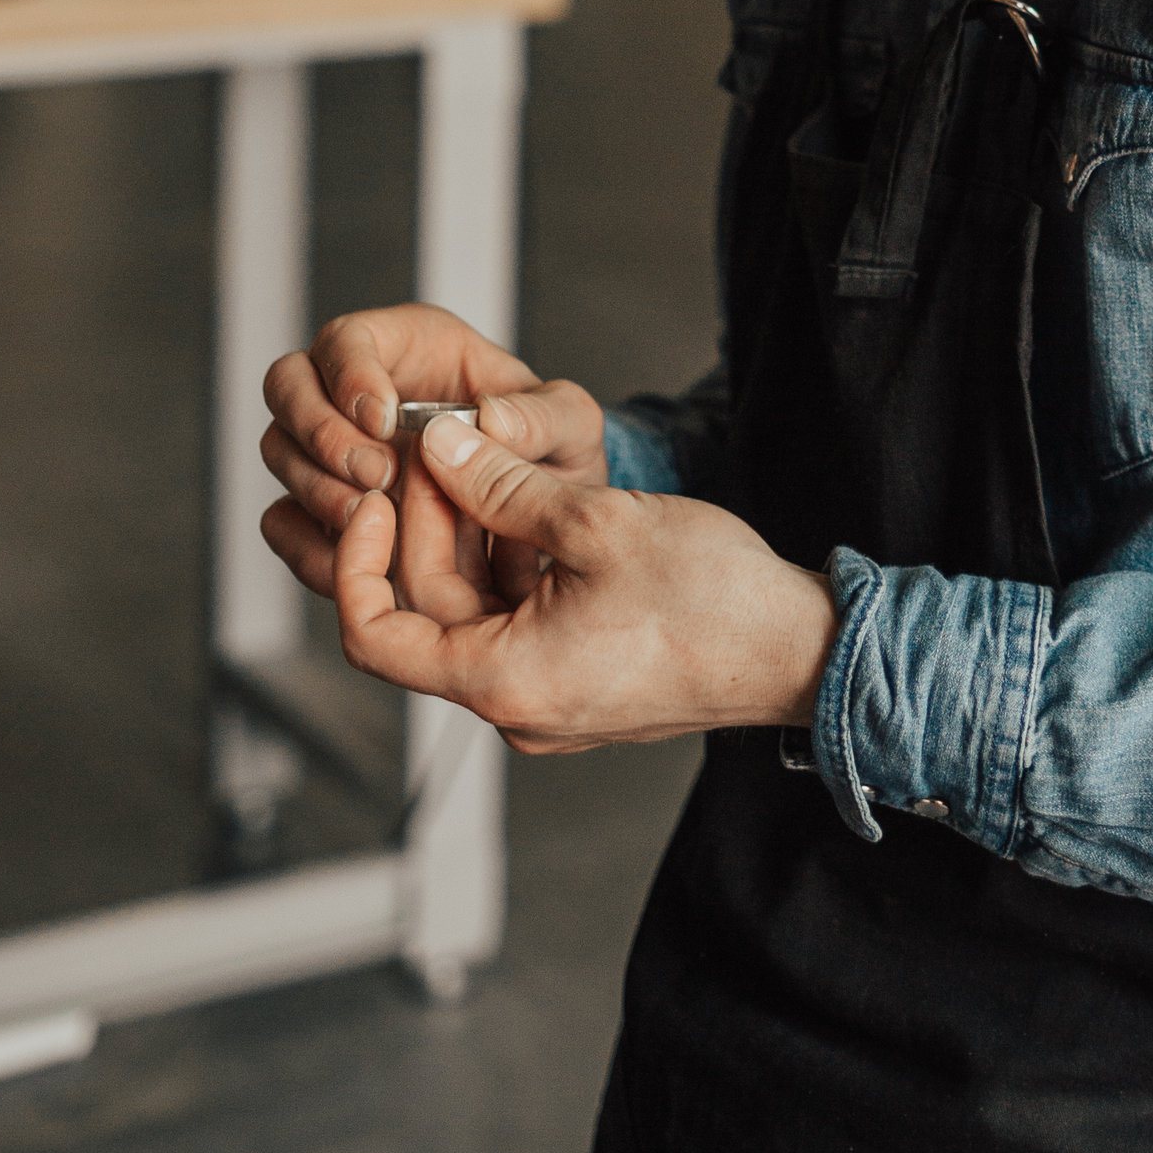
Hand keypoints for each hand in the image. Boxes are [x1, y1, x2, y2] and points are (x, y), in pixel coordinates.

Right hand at [260, 301, 607, 605]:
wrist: (543, 515)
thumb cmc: (550, 450)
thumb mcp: (569, 425)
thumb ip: (542, 416)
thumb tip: (491, 420)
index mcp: (408, 346)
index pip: (346, 338)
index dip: (350, 374)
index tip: (383, 419)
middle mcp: (355, 390)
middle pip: (288, 385)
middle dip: (321, 432)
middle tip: (375, 475)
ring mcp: (332, 450)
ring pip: (280, 450)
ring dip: (315, 487)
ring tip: (371, 520)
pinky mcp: (324, 509)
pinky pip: (283, 521)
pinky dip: (308, 543)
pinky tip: (353, 561)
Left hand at [332, 412, 838, 752]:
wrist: (798, 650)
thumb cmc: (712, 599)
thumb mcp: (597, 523)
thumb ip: (503, 487)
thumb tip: (438, 448)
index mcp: (503, 682)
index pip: (374, 635)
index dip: (354, 560)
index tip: (377, 495)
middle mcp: (514, 705)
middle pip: (426, 611)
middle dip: (423, 524)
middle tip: (437, 447)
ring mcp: (547, 695)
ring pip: (473, 611)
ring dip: (469, 537)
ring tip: (480, 461)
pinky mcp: (579, 677)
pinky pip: (517, 618)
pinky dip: (510, 561)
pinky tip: (527, 501)